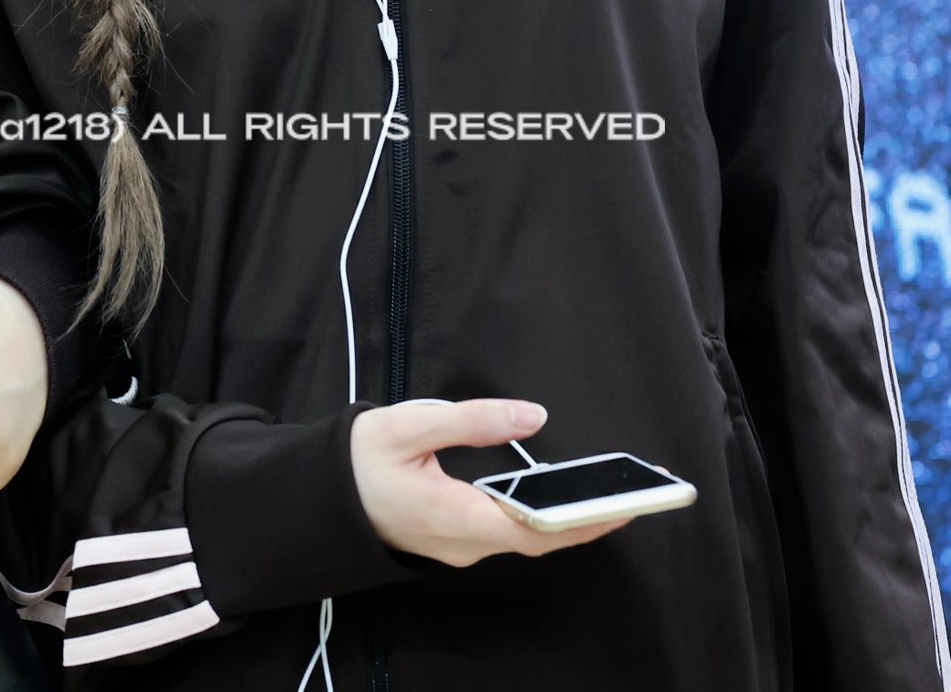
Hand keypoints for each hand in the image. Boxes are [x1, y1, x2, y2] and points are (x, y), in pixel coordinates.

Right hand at [351, 399, 631, 565]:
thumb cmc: (360, 459)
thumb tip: (532, 416)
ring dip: (571, 519)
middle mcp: (466, 542)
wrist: (322, 497)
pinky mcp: (458, 537)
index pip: (534, 530)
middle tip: (638, 493)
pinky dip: (544, 517)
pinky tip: (562, 496)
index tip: (623, 505)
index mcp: (455, 516)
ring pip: (528, 539)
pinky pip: (511, 533)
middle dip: (591, 519)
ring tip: (611, 490)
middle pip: (541, 540)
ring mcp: (463, 545)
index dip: (582, 522)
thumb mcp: (409, 425)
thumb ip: (471, 420)